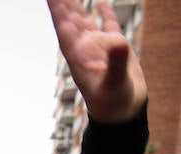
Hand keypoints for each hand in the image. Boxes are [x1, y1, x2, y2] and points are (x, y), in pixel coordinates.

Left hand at [46, 0, 146, 122]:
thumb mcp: (115, 83)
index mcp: (79, 55)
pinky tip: (100, 1)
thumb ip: (116, 62)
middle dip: (63, 2)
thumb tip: (118, 41)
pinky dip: (104, 12)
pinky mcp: (114, 49)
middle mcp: (85, 49)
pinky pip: (107, 25)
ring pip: (84, 20)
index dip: (57, 9)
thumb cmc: (114, 103)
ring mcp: (98, 48)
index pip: (64, 27)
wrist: (123, 114)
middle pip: (69, 19)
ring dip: (77, 5)